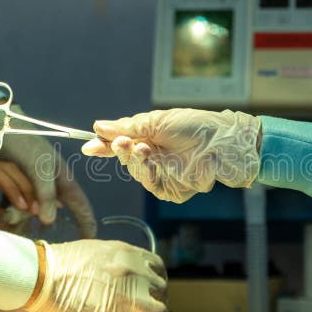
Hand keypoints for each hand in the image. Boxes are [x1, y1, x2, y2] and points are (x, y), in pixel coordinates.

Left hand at [0, 105, 96, 236]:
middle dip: (58, 226)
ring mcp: (35, 184)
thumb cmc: (24, 144)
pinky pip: (19, 204)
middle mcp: (51, 184)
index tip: (91, 241)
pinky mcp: (18, 183)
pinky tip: (6, 220)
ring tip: (26, 234)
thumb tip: (49, 223)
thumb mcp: (38, 167)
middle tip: (56, 243)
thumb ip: (45, 194)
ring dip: (31, 221)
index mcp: (63, 179)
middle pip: (59, 211)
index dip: (87, 224)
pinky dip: (14, 212)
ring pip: (37, 209)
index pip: (81, 206)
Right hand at [25, 239, 171, 311]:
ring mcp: (126, 294)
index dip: (158, 282)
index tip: (155, 291)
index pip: (158, 267)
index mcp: (127, 253)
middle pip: (161, 291)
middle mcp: (133, 271)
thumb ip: (116, 261)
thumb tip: (124, 276)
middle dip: (159, 303)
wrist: (40, 274)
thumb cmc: (59, 263)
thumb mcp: (97, 251)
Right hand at [81, 109, 260, 202]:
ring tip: (142, 148)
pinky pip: (152, 186)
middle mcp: (154, 158)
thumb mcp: (156, 121)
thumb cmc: (193, 126)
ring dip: (135, 161)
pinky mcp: (172, 190)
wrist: (222, 142)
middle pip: (126, 161)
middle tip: (121, 143)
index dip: (104, 146)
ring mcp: (163, 175)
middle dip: (120, 151)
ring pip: (137, 174)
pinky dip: (148, 174)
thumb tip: (98, 126)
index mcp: (149, 139)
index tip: (89, 146)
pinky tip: (152, 161)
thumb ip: (127, 126)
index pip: (121, 145)